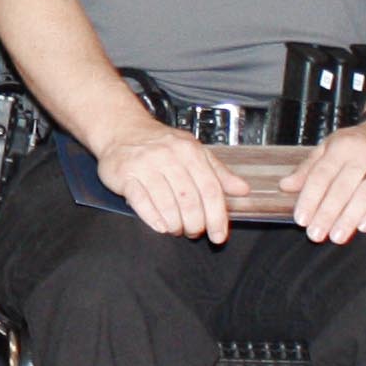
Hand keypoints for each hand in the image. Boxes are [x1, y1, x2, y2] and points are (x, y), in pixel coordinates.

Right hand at [93, 122, 240, 243]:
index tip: (218, 235)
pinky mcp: (125, 174)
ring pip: (166, 204)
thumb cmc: (161, 144)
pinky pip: (141, 201)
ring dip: (175, 224)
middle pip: (189, 200)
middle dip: (194, 223)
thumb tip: (242, 189)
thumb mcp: (194, 152)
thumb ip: (218, 173)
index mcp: (190, 151)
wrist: (122, 130)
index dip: (217, 216)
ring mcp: (145, 165)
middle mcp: (168, 156)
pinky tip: (161, 226)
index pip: (210, 189)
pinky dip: (153, 218)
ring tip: (177, 229)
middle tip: (194, 232)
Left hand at [281, 121, 365, 244]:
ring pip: (365, 194)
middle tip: (316, 234)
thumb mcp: (329, 147)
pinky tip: (364, 227)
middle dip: (327, 214)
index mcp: (342, 147)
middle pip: (342, 188)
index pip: (322, 175)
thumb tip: (285, 186)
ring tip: (337, 236)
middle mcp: (364, 154)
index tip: (301, 219)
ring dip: (349, 218)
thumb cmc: (358, 144)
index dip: (310, 199)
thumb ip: (308, 168)